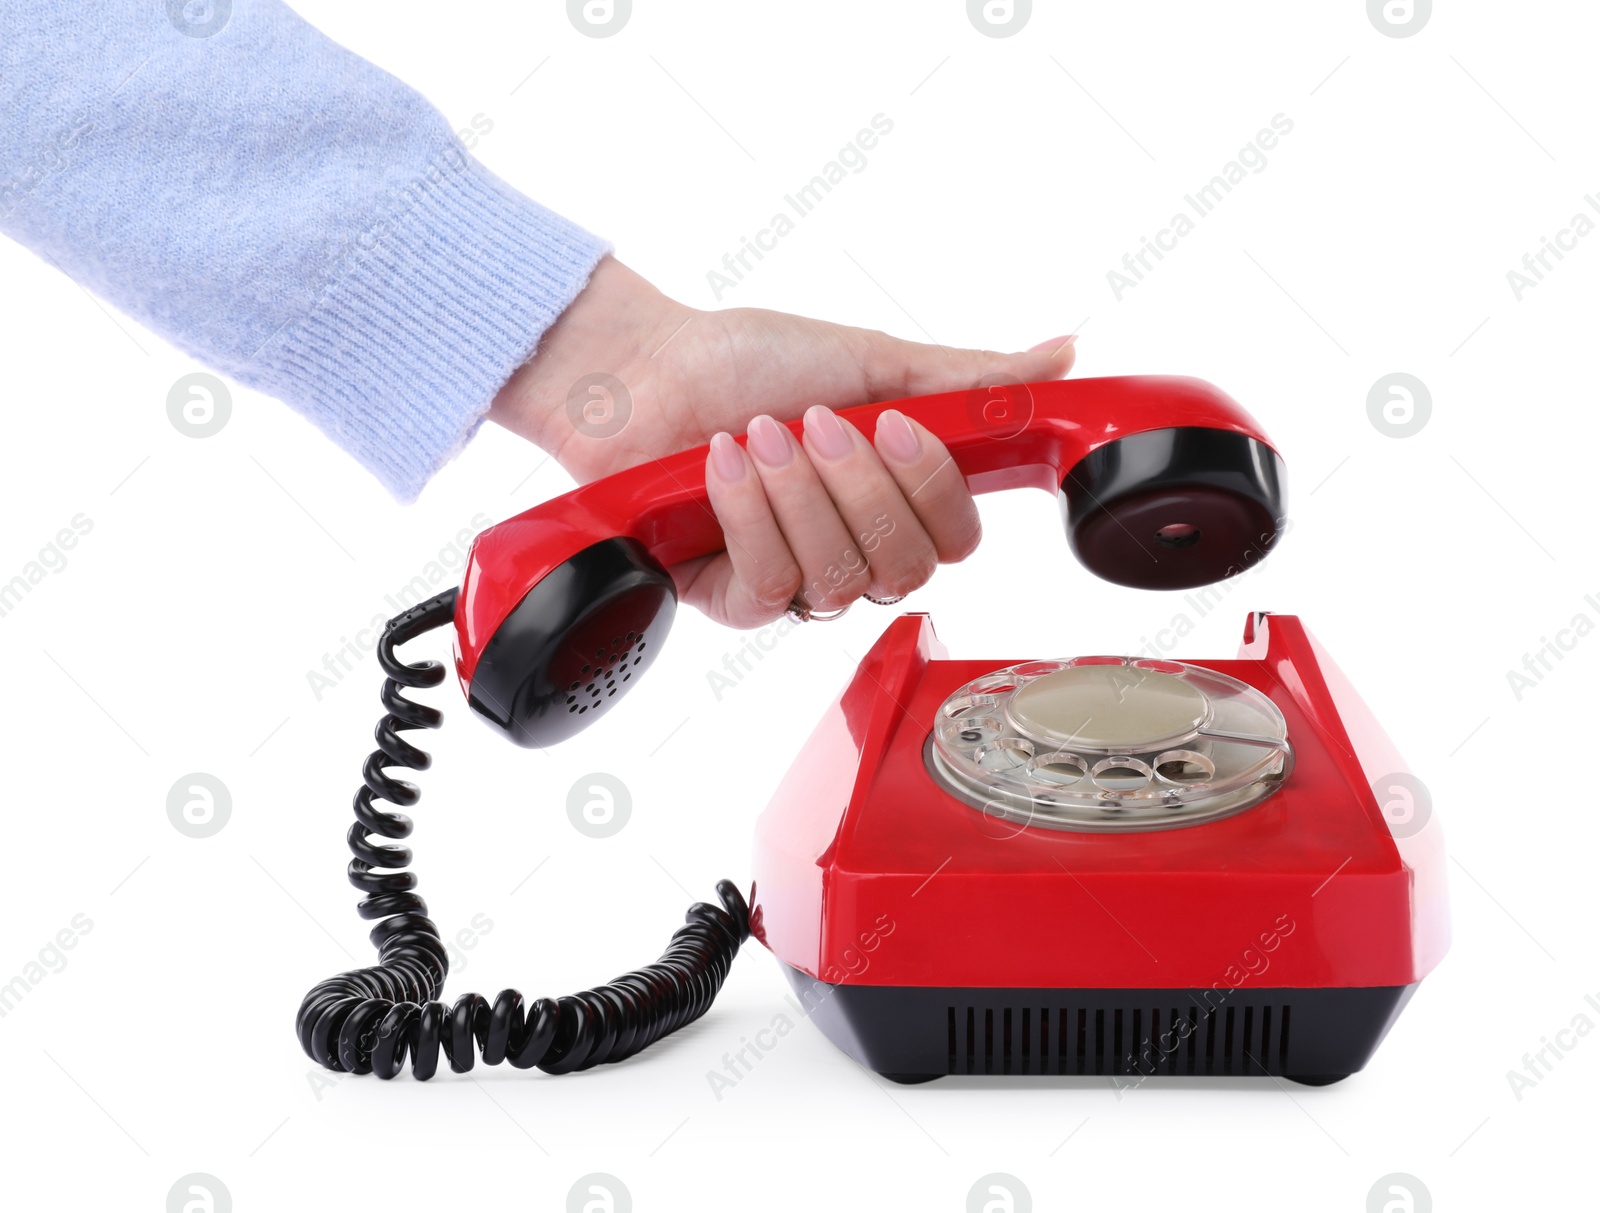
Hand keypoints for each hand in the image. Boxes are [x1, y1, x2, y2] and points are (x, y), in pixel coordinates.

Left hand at [489, 256, 1076, 627]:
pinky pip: (772, 584)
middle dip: (856, 487)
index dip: (931, 489)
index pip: (957, 537)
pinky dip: (748, 513)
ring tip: (757, 435)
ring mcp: (797, 578)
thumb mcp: (870, 360)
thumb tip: (1062, 355)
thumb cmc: (748, 362)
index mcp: (896, 498)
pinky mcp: (736, 598)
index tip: (890, 424)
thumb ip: (966, 379)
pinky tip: (723, 464)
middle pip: (905, 567)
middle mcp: (854, 547)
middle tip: (813, 424)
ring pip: (839, 577)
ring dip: (797, 494)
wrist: (646, 370)